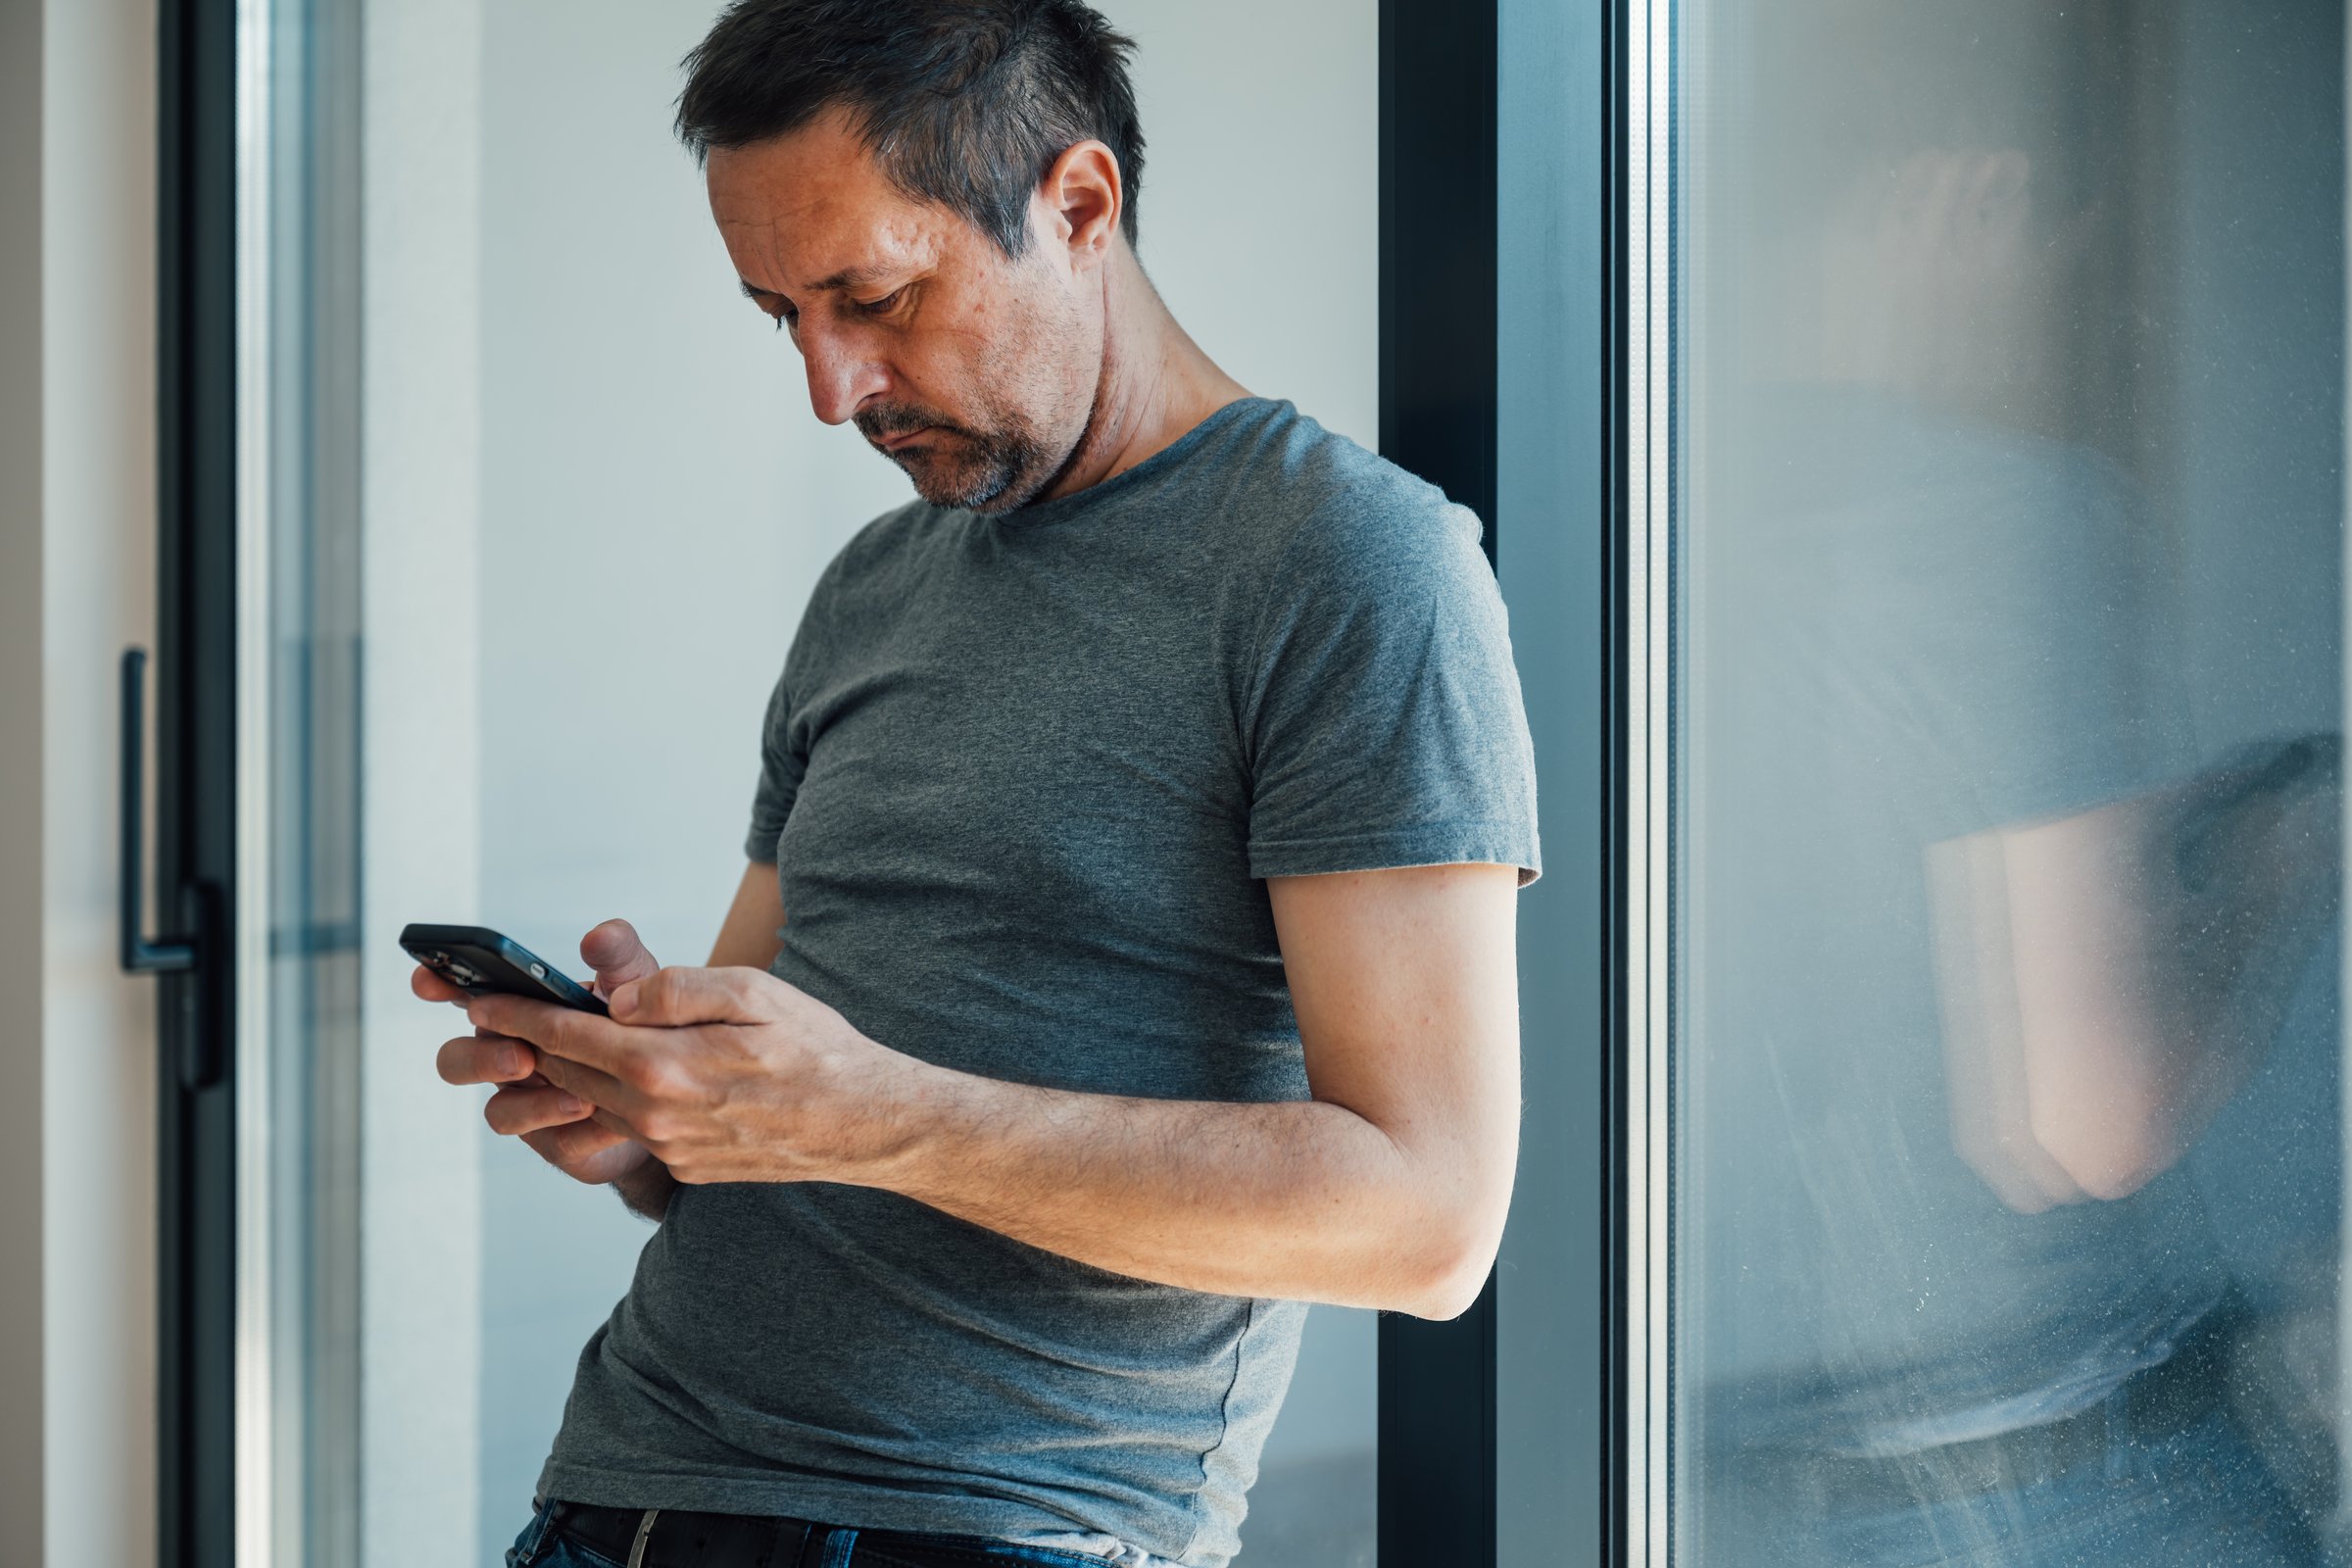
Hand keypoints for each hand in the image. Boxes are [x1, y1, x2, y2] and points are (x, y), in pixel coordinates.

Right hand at [423, 919, 665, 1186]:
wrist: (678, 1093)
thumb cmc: (640, 1027)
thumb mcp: (633, 986)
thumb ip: (617, 958)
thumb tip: (598, 936)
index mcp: (517, 1013)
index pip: (463, 996)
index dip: (438, 985)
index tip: (427, 979)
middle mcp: (509, 1058)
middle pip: (458, 1061)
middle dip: (483, 1058)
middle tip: (523, 1054)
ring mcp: (528, 1104)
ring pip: (499, 1111)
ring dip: (533, 1104)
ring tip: (580, 1095)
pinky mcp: (558, 1143)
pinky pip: (553, 1143)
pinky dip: (577, 1128)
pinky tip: (604, 1115)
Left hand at [461, 965, 909, 1186]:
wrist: (863, 1123)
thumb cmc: (815, 1046)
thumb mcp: (754, 991)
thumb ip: (674, 989)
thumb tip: (612, 997)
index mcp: (663, 1065)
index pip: (566, 1034)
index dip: (518, 1014)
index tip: (480, 1000)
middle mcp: (655, 1115)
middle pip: (568, 1073)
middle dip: (530, 1042)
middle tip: (498, 1015)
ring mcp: (669, 1148)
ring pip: (596, 1102)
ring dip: (572, 1073)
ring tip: (557, 1040)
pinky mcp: (686, 1167)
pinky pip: (636, 1127)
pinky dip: (621, 1099)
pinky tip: (632, 1076)